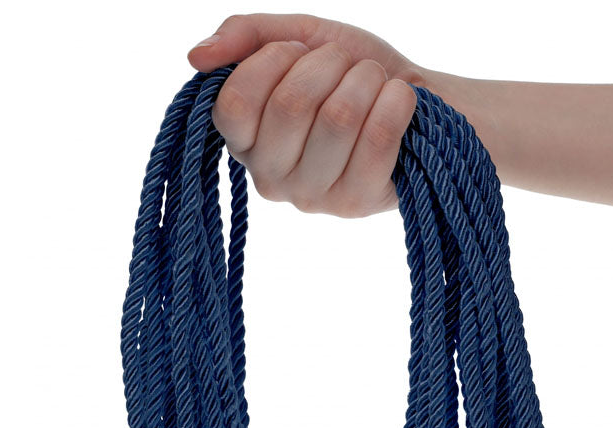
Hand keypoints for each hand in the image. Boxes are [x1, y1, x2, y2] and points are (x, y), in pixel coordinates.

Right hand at [187, 14, 424, 217]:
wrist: (415, 104)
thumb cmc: (351, 75)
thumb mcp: (300, 40)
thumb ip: (248, 38)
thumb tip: (197, 56)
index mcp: (246, 142)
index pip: (234, 103)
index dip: (274, 60)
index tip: (300, 53)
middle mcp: (270, 179)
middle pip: (289, 106)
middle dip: (328, 64)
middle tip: (345, 65)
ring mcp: (312, 197)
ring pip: (337, 118)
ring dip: (365, 80)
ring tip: (374, 83)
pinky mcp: (356, 204)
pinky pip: (376, 137)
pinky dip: (395, 102)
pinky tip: (399, 100)